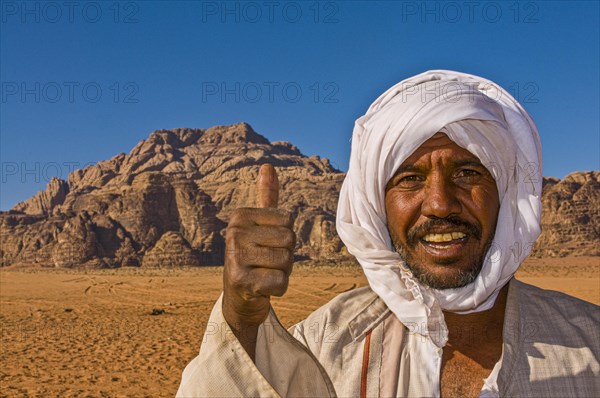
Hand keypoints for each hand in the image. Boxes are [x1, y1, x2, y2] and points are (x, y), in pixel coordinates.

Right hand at [222, 164, 295, 358]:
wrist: (239, 297)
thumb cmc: (255, 256)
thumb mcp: (260, 225)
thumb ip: (267, 196)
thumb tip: (267, 166)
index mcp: (240, 216)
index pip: (288, 219)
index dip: (285, 236)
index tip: (267, 245)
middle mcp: (233, 233)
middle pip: (289, 239)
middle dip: (286, 255)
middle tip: (267, 263)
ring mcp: (235, 257)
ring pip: (286, 261)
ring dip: (282, 272)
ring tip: (264, 274)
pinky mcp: (241, 281)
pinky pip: (281, 282)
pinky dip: (278, 289)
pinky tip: (262, 288)